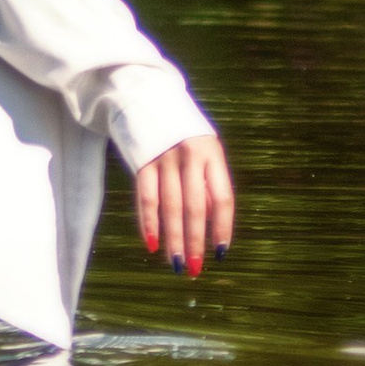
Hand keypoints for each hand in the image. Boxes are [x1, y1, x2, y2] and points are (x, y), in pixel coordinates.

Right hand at [136, 132, 234, 276]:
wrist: (147, 97)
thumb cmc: (182, 131)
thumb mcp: (204, 147)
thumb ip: (208, 180)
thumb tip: (211, 223)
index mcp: (212, 154)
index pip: (222, 198)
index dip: (222, 227)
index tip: (221, 252)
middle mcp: (190, 156)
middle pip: (195, 207)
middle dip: (195, 242)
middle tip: (195, 268)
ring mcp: (164, 158)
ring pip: (170, 207)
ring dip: (173, 240)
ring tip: (176, 264)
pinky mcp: (142, 162)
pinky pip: (145, 198)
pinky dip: (148, 223)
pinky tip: (152, 244)